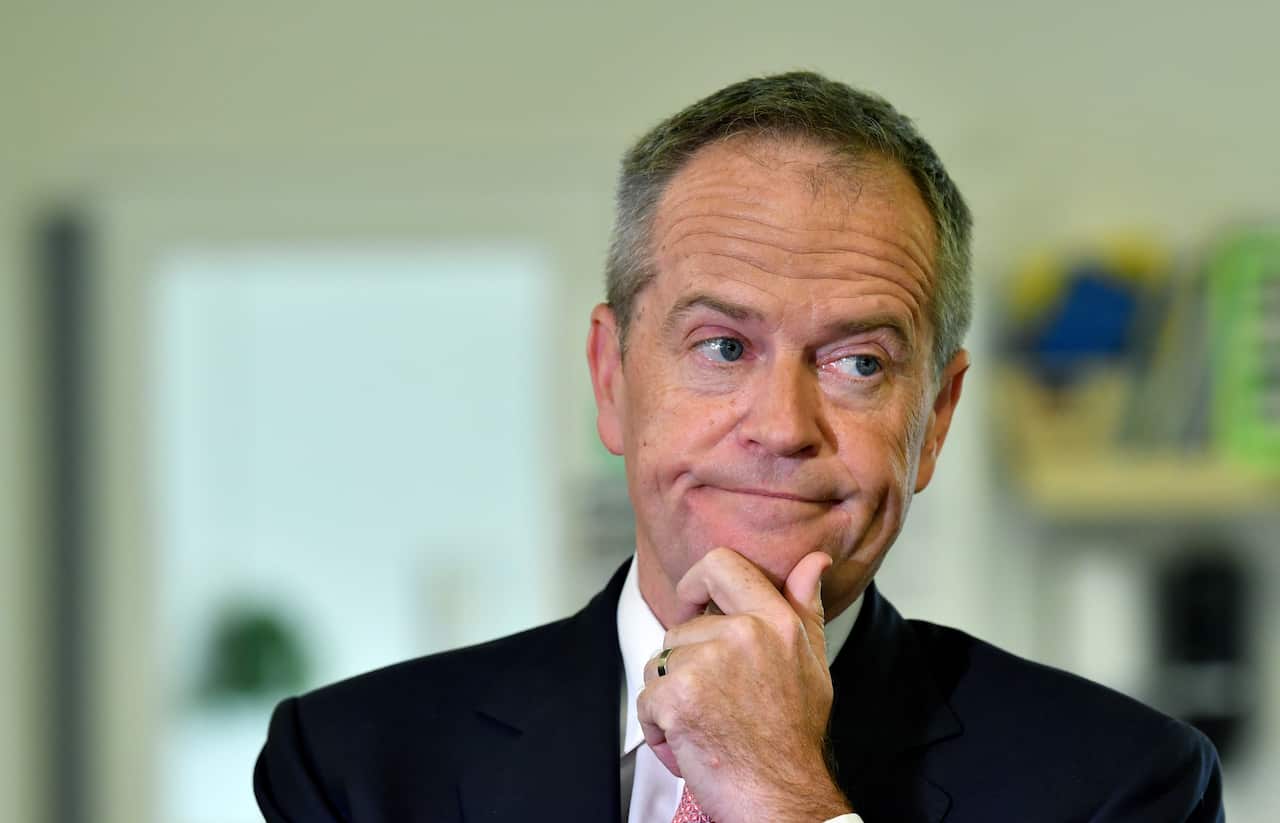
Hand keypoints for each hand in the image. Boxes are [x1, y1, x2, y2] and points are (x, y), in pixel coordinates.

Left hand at [637, 548, 851, 822]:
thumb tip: (814, 560)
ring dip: (672, 696)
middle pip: (681, 628)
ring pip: (661, 663)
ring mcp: (709, 663)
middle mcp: (744, 633)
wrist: (782, 799)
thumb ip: (806, 607)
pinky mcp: (679, 696)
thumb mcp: (811, 663)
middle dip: (687, 665)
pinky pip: (647, 698)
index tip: (692, 608)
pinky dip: (659, 727)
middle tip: (718, 701)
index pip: (721, 564)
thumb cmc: (794, 736)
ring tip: (707, 723)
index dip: (695, 583)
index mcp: (776, 620)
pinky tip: (689, 743)